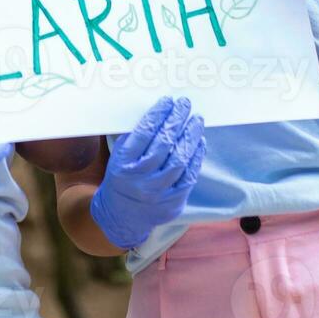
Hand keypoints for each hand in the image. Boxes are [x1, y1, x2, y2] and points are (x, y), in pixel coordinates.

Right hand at [90, 97, 205, 249]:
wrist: (122, 216)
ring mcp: (158, 193)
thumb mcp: (119, 157)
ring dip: (190, 136)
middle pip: (164, 144)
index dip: (158, 114)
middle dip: (176, 120)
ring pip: (180, 159)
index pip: (144, 133)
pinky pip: (189, 176)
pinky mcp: (173, 202)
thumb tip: (159, 113)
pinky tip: (199, 142)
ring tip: (196, 119)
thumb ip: (135, 137)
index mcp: (124, 163)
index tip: (167, 101)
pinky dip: (196, 157)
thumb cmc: (122, 178)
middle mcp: (140, 179)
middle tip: (185, 104)